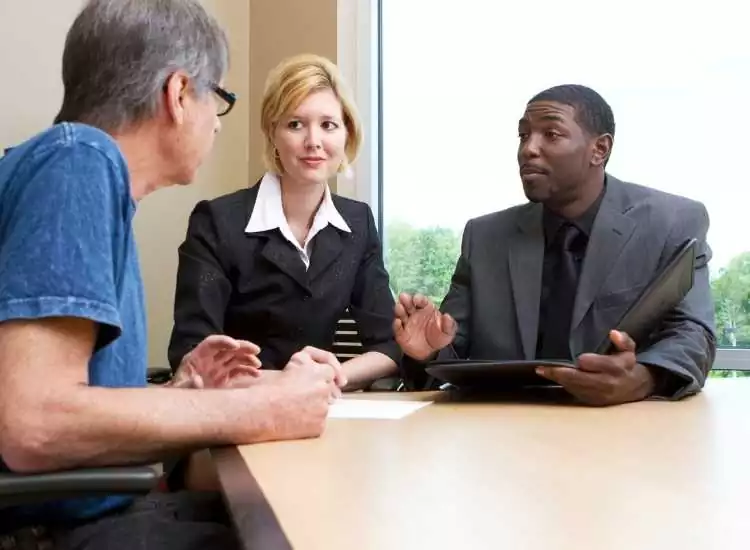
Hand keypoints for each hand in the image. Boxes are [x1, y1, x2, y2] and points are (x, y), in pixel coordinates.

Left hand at [170, 335, 261, 388]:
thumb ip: (187, 384)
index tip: (235, 346)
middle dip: (242, 347)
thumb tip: (197, 380)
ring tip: (258, 364)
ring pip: (235, 358)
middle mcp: (209, 360)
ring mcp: (217, 368)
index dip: (224, 341)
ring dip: (247, 358)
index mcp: (197, 357)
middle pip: (228, 348)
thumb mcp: (179, 389)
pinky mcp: (224, 378)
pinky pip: (238, 371)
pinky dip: (248, 371)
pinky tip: (256, 374)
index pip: (211, 343)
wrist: (177, 406)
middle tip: (256, 350)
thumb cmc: (176, 394)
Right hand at [261, 347, 346, 440]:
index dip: (325, 377)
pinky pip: (319, 423)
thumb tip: (326, 371)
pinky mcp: (319, 425)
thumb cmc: (270, 388)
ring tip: (295, 410)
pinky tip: (295, 421)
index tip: (327, 382)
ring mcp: (323, 408)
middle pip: (329, 390)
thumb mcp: (293, 364)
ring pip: (324, 407)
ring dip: (315, 408)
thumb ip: (311, 364)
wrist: (260, 411)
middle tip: (303, 397)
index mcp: (318, 371)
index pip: (331, 372)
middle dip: (320, 393)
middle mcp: (323, 388)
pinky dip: (311, 423)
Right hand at [393, 293, 455, 360]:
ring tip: (399, 307)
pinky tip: (398, 322)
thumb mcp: (448, 332)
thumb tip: (447, 316)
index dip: (419, 299)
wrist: (431, 353)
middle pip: (409, 305)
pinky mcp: (401, 334)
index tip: (416, 299)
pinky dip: (396, 325)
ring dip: (399, 310)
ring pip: (401, 314)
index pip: (422, 301)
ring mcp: (407, 323)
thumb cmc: (439, 338)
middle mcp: (415, 314)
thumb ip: (449, 325)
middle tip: (403, 297)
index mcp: (426, 309)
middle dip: (406, 300)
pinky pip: (398, 329)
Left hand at [535, 330, 655, 405]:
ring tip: (543, 372)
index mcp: (616, 368)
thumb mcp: (628, 349)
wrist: (634, 388)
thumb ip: (622, 340)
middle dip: (559, 373)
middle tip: (542, 368)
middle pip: (578, 379)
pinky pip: (576, 394)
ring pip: (574, 388)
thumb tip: (613, 333)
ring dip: (559, 380)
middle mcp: (606, 383)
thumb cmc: (626, 364)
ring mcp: (599, 395)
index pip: (596, 365)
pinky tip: (555, 378)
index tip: (578, 359)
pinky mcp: (593, 402)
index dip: (584, 361)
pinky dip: (565, 385)